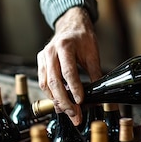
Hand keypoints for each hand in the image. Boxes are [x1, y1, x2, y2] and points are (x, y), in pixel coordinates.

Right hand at [37, 7, 101, 124]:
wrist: (71, 26)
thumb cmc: (83, 38)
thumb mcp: (92, 53)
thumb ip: (95, 73)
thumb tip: (100, 94)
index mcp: (65, 46)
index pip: (68, 71)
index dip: (74, 88)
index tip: (81, 102)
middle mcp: (50, 51)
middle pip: (54, 81)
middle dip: (64, 101)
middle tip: (75, 115)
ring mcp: (43, 57)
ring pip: (45, 84)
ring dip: (57, 101)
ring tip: (69, 112)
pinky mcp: (40, 62)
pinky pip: (43, 82)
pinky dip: (52, 94)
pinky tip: (61, 102)